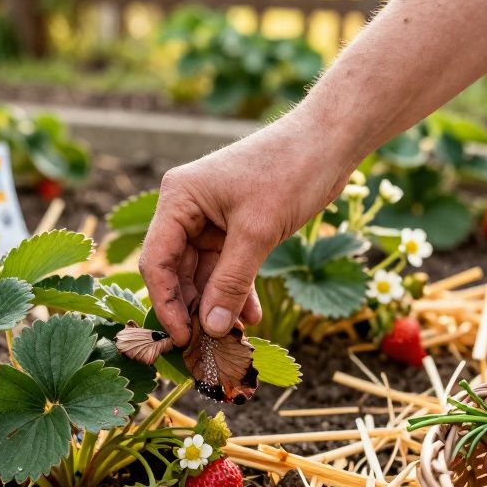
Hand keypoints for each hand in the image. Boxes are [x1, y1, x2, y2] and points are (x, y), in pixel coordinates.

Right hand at [138, 108, 356, 343]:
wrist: (330, 141)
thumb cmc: (291, 171)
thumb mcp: (258, 232)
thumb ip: (231, 282)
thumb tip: (212, 329)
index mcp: (178, 199)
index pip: (157, 261)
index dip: (167, 304)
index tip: (184, 339)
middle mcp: (186, 208)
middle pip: (177, 271)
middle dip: (195, 308)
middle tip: (210, 346)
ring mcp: (209, 217)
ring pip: (203, 273)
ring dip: (218, 304)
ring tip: (235, 337)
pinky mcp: (233, 225)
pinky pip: (226, 266)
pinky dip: (236, 290)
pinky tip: (251, 316)